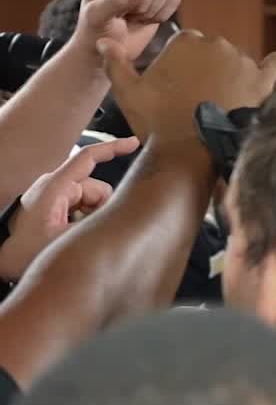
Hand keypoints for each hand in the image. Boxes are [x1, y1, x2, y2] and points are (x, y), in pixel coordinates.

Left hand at [0, 137, 139, 280]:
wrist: (3, 262)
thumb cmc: (26, 251)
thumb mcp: (67, 239)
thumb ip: (97, 223)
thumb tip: (120, 213)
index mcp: (55, 186)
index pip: (88, 157)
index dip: (113, 148)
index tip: (134, 143)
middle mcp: (55, 186)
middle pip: (97, 188)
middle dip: (102, 209)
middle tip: (89, 231)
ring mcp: (54, 196)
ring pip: (92, 200)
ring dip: (92, 217)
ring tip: (75, 236)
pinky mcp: (54, 206)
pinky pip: (82, 207)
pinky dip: (85, 220)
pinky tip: (72, 234)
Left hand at [68, 0, 181, 66]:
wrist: (111, 46)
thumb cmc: (97, 29)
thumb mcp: (97, 17)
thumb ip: (115, 1)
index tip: (115, 9)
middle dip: (142, 4)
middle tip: (125, 14)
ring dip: (151, 10)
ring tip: (133, 16)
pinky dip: (163, 14)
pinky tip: (146, 18)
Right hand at [100, 31, 275, 143]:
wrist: (189, 153)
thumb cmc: (156, 122)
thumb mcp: (128, 92)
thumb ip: (115, 63)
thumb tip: (103, 40)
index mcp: (187, 40)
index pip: (188, 46)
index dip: (183, 70)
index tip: (180, 91)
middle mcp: (218, 44)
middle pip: (215, 55)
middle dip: (208, 74)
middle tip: (198, 105)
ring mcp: (243, 62)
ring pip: (238, 66)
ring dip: (233, 80)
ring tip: (221, 107)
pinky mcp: (263, 82)